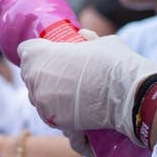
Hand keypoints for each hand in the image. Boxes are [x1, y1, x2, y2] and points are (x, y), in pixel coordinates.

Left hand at [16, 34, 156, 142]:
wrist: (129, 93)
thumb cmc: (116, 62)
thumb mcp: (102, 42)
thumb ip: (88, 40)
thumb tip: (82, 36)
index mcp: (39, 54)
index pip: (26, 51)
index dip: (38, 53)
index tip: (49, 56)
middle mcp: (35, 78)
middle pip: (31, 77)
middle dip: (44, 76)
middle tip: (64, 77)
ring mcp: (42, 102)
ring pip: (39, 99)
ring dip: (51, 97)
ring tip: (72, 96)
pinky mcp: (53, 121)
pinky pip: (51, 117)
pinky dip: (60, 114)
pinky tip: (75, 112)